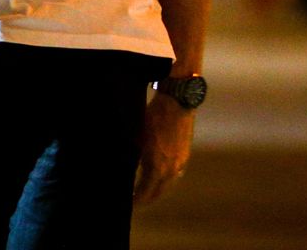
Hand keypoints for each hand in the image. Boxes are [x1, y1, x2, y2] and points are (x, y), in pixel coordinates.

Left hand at [132, 91, 193, 205]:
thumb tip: (122, 169)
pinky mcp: (184, 158)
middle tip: (133, 200)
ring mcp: (179, 165)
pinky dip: (163, 181)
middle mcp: (170, 170)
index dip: (135, 200)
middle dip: (145, 199)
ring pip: (166, 186)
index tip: (127, 202)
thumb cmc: (152, 117)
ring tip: (143, 189)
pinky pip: (173, 176)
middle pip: (156, 194)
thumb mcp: (136, 138)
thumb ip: (132, 157)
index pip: (144, 193)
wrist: (176, 103)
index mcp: (156, 167)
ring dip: (155, 190)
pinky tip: (156, 177)